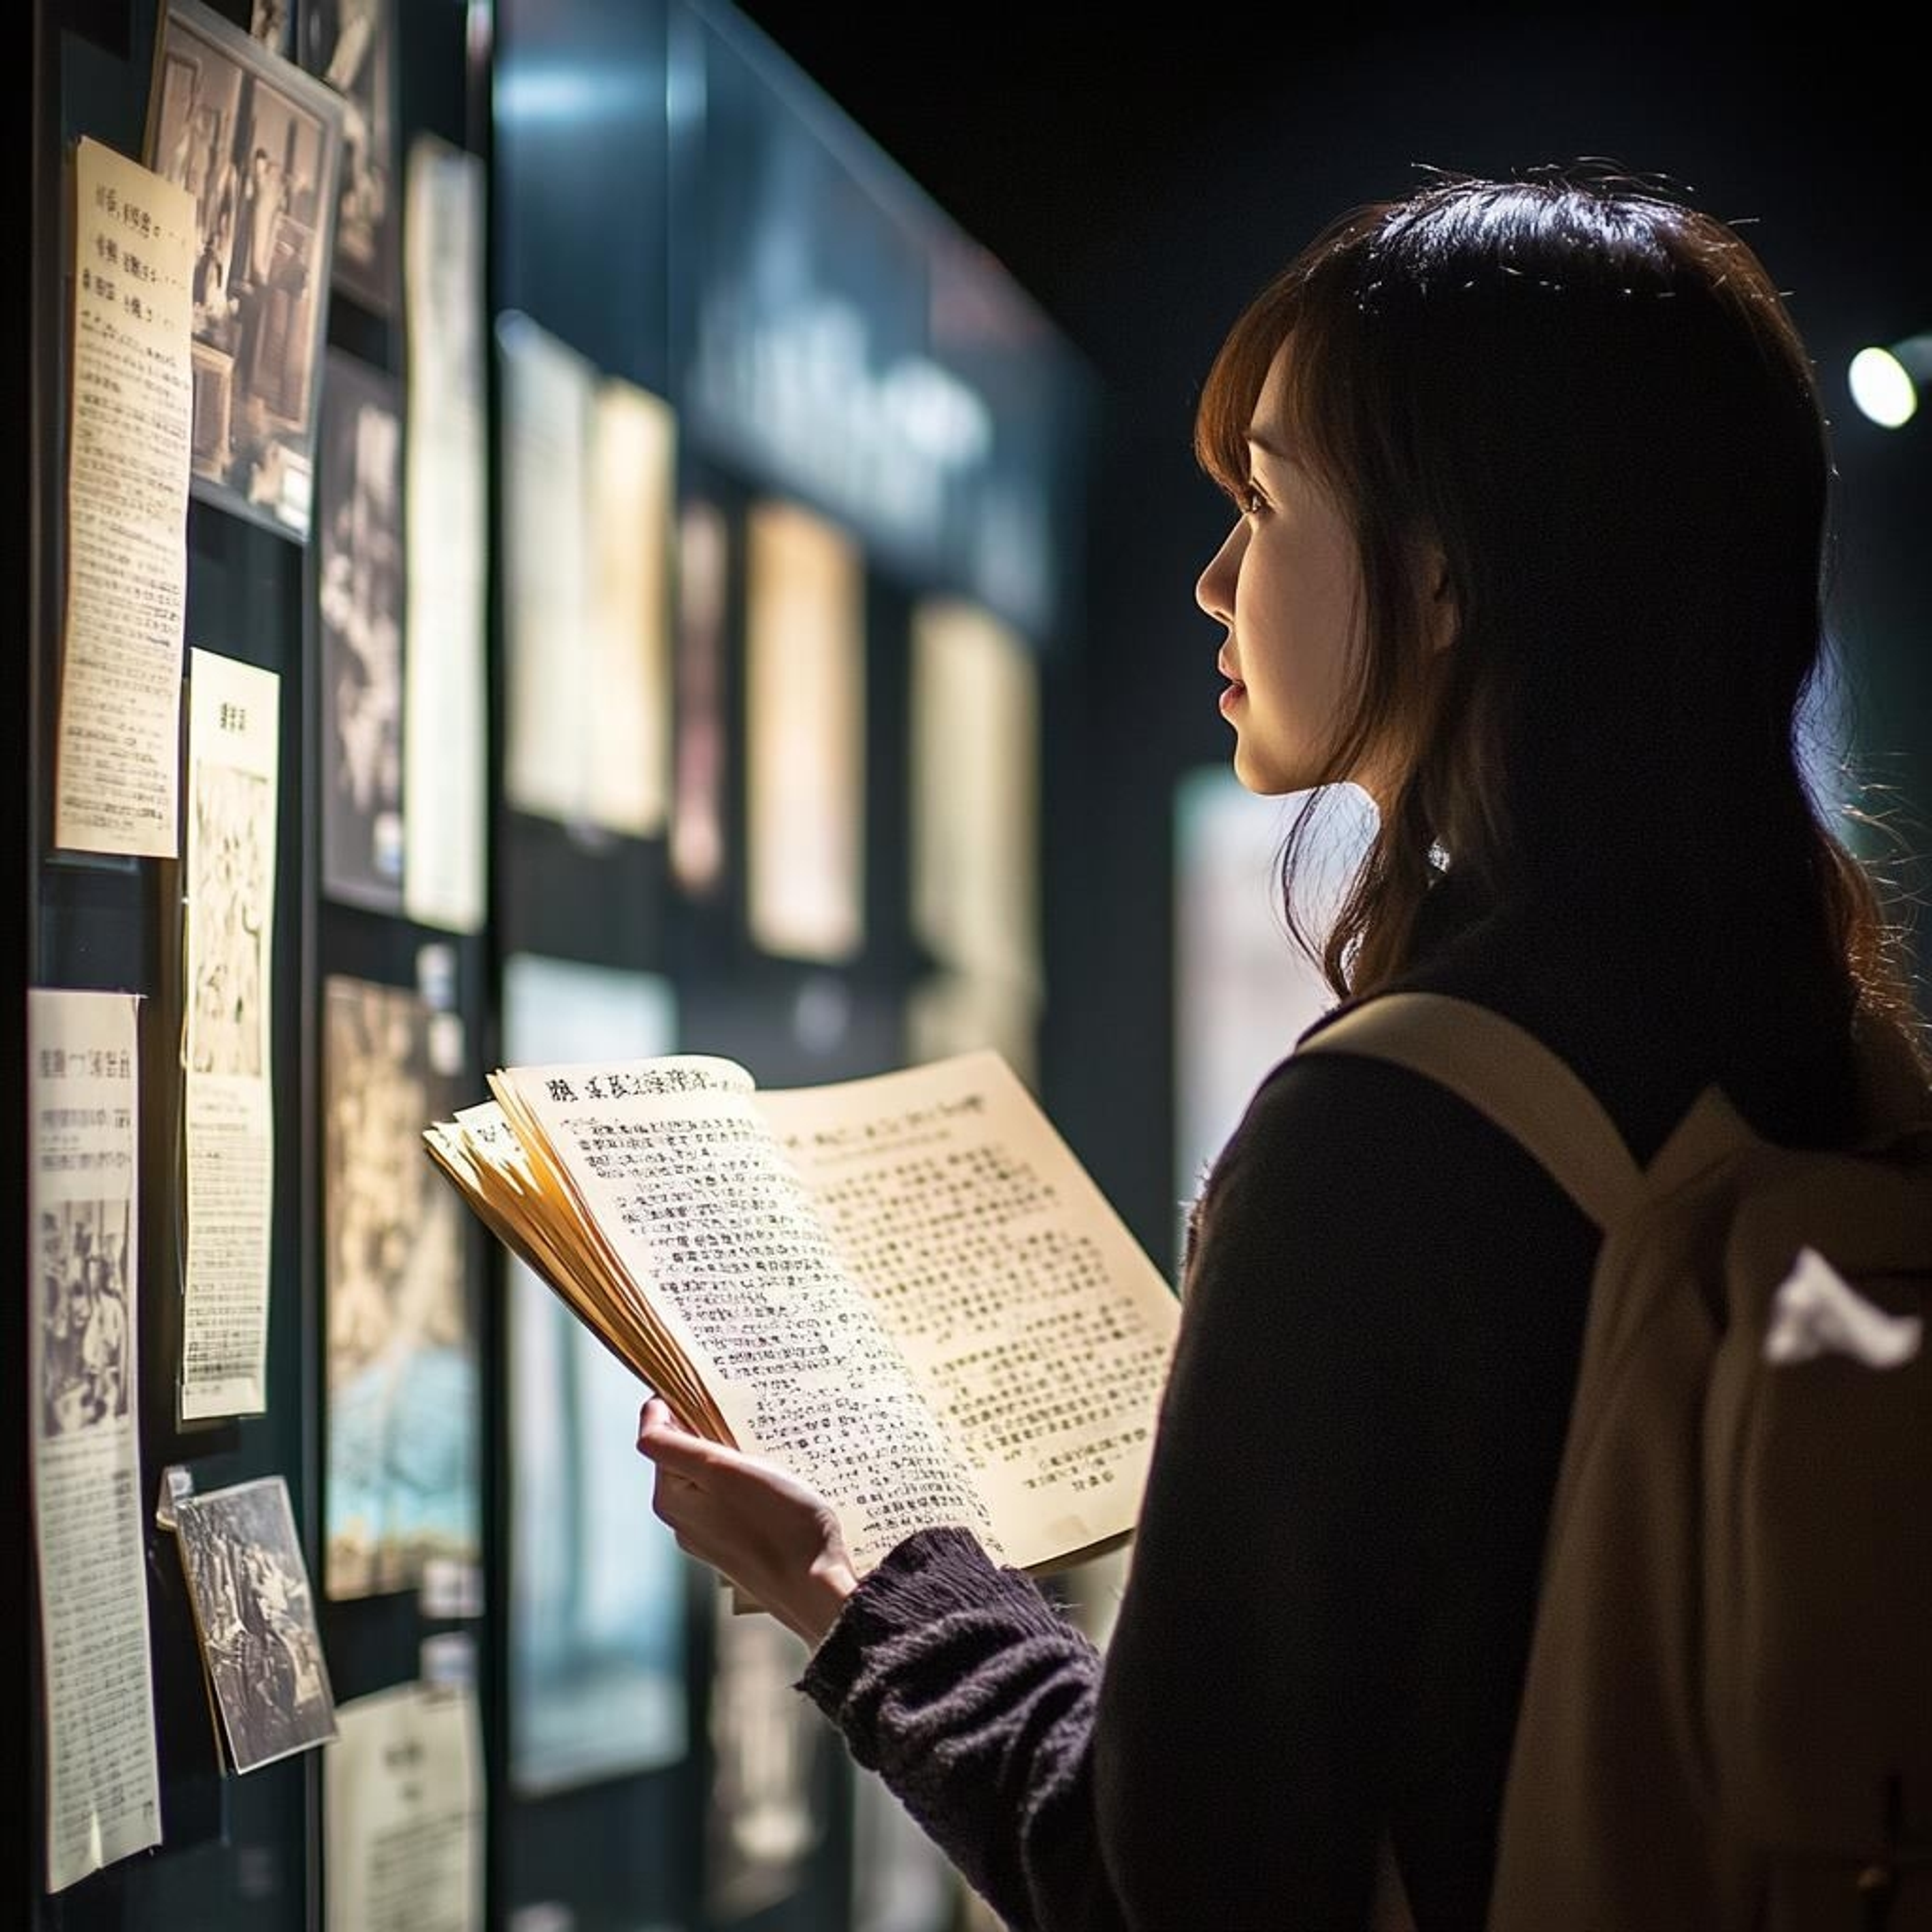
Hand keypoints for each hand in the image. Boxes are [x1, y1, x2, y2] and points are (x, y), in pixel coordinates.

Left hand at [635, 1397, 858, 1648]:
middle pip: (685, 1454)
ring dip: (734, 1455)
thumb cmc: (777, 1522)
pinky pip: (733, 1499)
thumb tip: (647, 1413)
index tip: (714, 1390)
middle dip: (711, 1430)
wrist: (816, 1587)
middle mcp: (682, 1520)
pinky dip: (749, 1480)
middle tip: (748, 1415)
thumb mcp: (722, 1471)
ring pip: (712, 1477)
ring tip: (767, 1445)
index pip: (658, 1433)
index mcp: (670, 1499)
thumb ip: (674, 1445)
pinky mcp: (738, 1544)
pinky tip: (777, 1479)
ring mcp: (710, 1535)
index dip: (681, 1404)